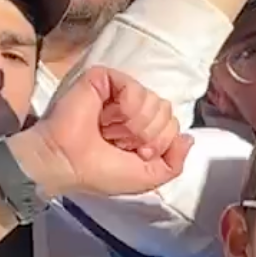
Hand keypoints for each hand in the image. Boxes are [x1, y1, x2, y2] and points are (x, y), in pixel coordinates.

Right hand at [11, 66, 188, 197]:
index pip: (173, 125)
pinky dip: (126, 108)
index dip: (159, 143)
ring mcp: (118, 93)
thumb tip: (188, 138)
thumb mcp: (147, 178)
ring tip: (109, 132)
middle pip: (166, 111)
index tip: (135, 153)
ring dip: (134, 125)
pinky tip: (107, 118)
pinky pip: (134, 87)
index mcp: (143, 129)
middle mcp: (133, 109)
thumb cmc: (101, 172)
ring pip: (154, 100)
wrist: (67, 162)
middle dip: (148, 135)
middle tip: (120, 143)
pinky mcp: (104, 79)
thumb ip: (174, 163)